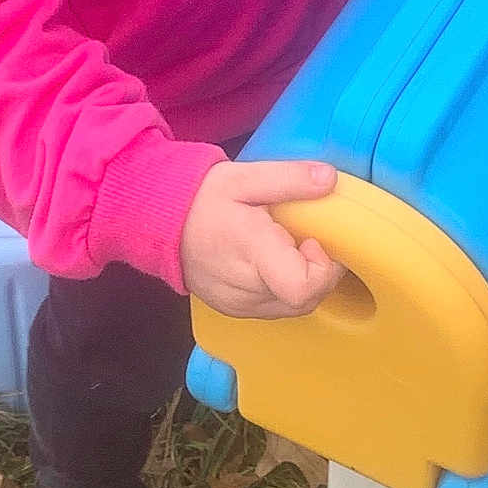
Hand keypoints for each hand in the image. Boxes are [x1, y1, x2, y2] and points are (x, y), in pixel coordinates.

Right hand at [181, 159, 343, 318]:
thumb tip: (329, 178)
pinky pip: (274, 308)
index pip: (302, 288)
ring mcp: (239, 305)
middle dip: (319, 271)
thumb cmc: (201, 198)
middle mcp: (246, 289)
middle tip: (306, 238)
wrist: (158, 222)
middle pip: (306, 300)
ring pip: (293, 308)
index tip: (314, 240)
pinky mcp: (233, 310)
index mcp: (251, 252)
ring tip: (288, 247)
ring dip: (303, 281)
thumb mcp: (244, 177)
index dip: (322, 268)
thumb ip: (289, 178)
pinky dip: (284, 289)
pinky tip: (274, 262)